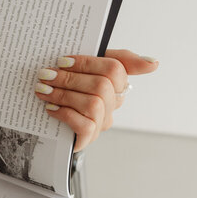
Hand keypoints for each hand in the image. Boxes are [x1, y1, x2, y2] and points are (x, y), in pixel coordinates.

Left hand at [34, 49, 158, 150]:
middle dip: (70, 79)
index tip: (62, 60)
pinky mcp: (88, 138)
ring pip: (93, 105)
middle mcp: (113, 103)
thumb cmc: (72, 87)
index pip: (115, 69)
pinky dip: (65, 114)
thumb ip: (119, 60)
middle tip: (45, 74)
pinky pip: (85, 126)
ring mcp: (102, 121)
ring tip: (43, 90)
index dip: (88, 63)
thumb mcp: (90, 67)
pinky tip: (50, 108)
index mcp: (116, 83)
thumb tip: (153, 63)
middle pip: (101, 87)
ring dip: (64, 95)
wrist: (49, 118)